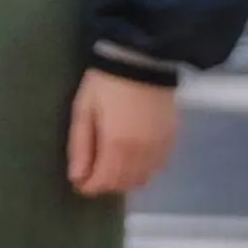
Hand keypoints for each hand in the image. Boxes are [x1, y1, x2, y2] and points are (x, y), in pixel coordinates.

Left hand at [67, 71, 179, 197]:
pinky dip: (143, 170)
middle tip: (92, 173)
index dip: (88, 187)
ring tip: (111, 166)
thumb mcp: (84, 110)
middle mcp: (141, 153)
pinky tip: (133, 158)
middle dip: (105, 184)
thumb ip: (80, 146)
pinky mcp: (171, 140)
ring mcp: (159, 148)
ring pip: (142, 180)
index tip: (78, 182)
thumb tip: (77, 178)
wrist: (142, 61)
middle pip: (122, 184)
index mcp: (117, 146)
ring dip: (124, 179)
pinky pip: (157, 168)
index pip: (103, 182)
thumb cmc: (105, 83)